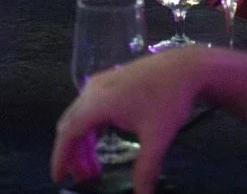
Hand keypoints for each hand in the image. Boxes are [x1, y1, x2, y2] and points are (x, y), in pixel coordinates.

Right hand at [52, 48, 206, 193]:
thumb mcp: (157, 137)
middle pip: (71, 125)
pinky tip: (101, 143)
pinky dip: (92, 129)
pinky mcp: (111, 80)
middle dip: (73, 154)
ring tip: (93, 169)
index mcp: (99, 101)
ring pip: (80, 117)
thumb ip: (145, 169)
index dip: (61, 157)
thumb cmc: (170, 98)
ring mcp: (101, 82)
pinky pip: (91, 108)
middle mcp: (93, 89)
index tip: (59, 178)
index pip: (69, 132)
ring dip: (83, 143)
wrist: (187, 66)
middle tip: (83, 179)